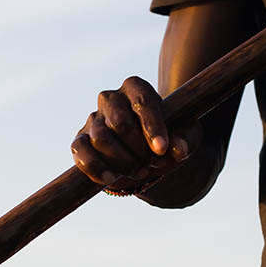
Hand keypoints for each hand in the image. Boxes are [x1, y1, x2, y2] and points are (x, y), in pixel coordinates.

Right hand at [71, 76, 200, 191]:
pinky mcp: (80, 139)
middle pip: (120, 122)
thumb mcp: (184, 136)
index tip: (161, 149)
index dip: (152, 127)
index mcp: (136, 88)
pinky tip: (111, 178)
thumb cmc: (166, 138)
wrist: (146, 153)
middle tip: (150, 163)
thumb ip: (185, 139)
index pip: (142, 102)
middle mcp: (111, 98)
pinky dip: (95, 167)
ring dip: (122, 161)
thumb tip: (179, 149)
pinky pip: (80, 150)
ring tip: (138, 170)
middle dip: (138, 149)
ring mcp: (93, 118)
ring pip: (101, 138)